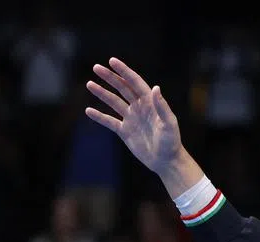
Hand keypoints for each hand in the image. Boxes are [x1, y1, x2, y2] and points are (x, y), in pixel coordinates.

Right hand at [87, 59, 182, 174]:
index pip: (135, 82)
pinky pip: (109, 121)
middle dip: (110, 77)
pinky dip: (99, 116)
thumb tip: (155, 88)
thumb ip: (162, 106)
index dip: (124, 71)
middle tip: (96, 68)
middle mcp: (140, 108)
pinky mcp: (125, 131)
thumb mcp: (169, 124)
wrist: (167, 162)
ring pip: (113, 102)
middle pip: (122, 88)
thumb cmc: (171, 142)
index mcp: (150, 103)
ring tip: (89, 84)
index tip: (112, 61)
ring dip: (102, 93)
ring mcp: (131, 119)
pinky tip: (88, 111)